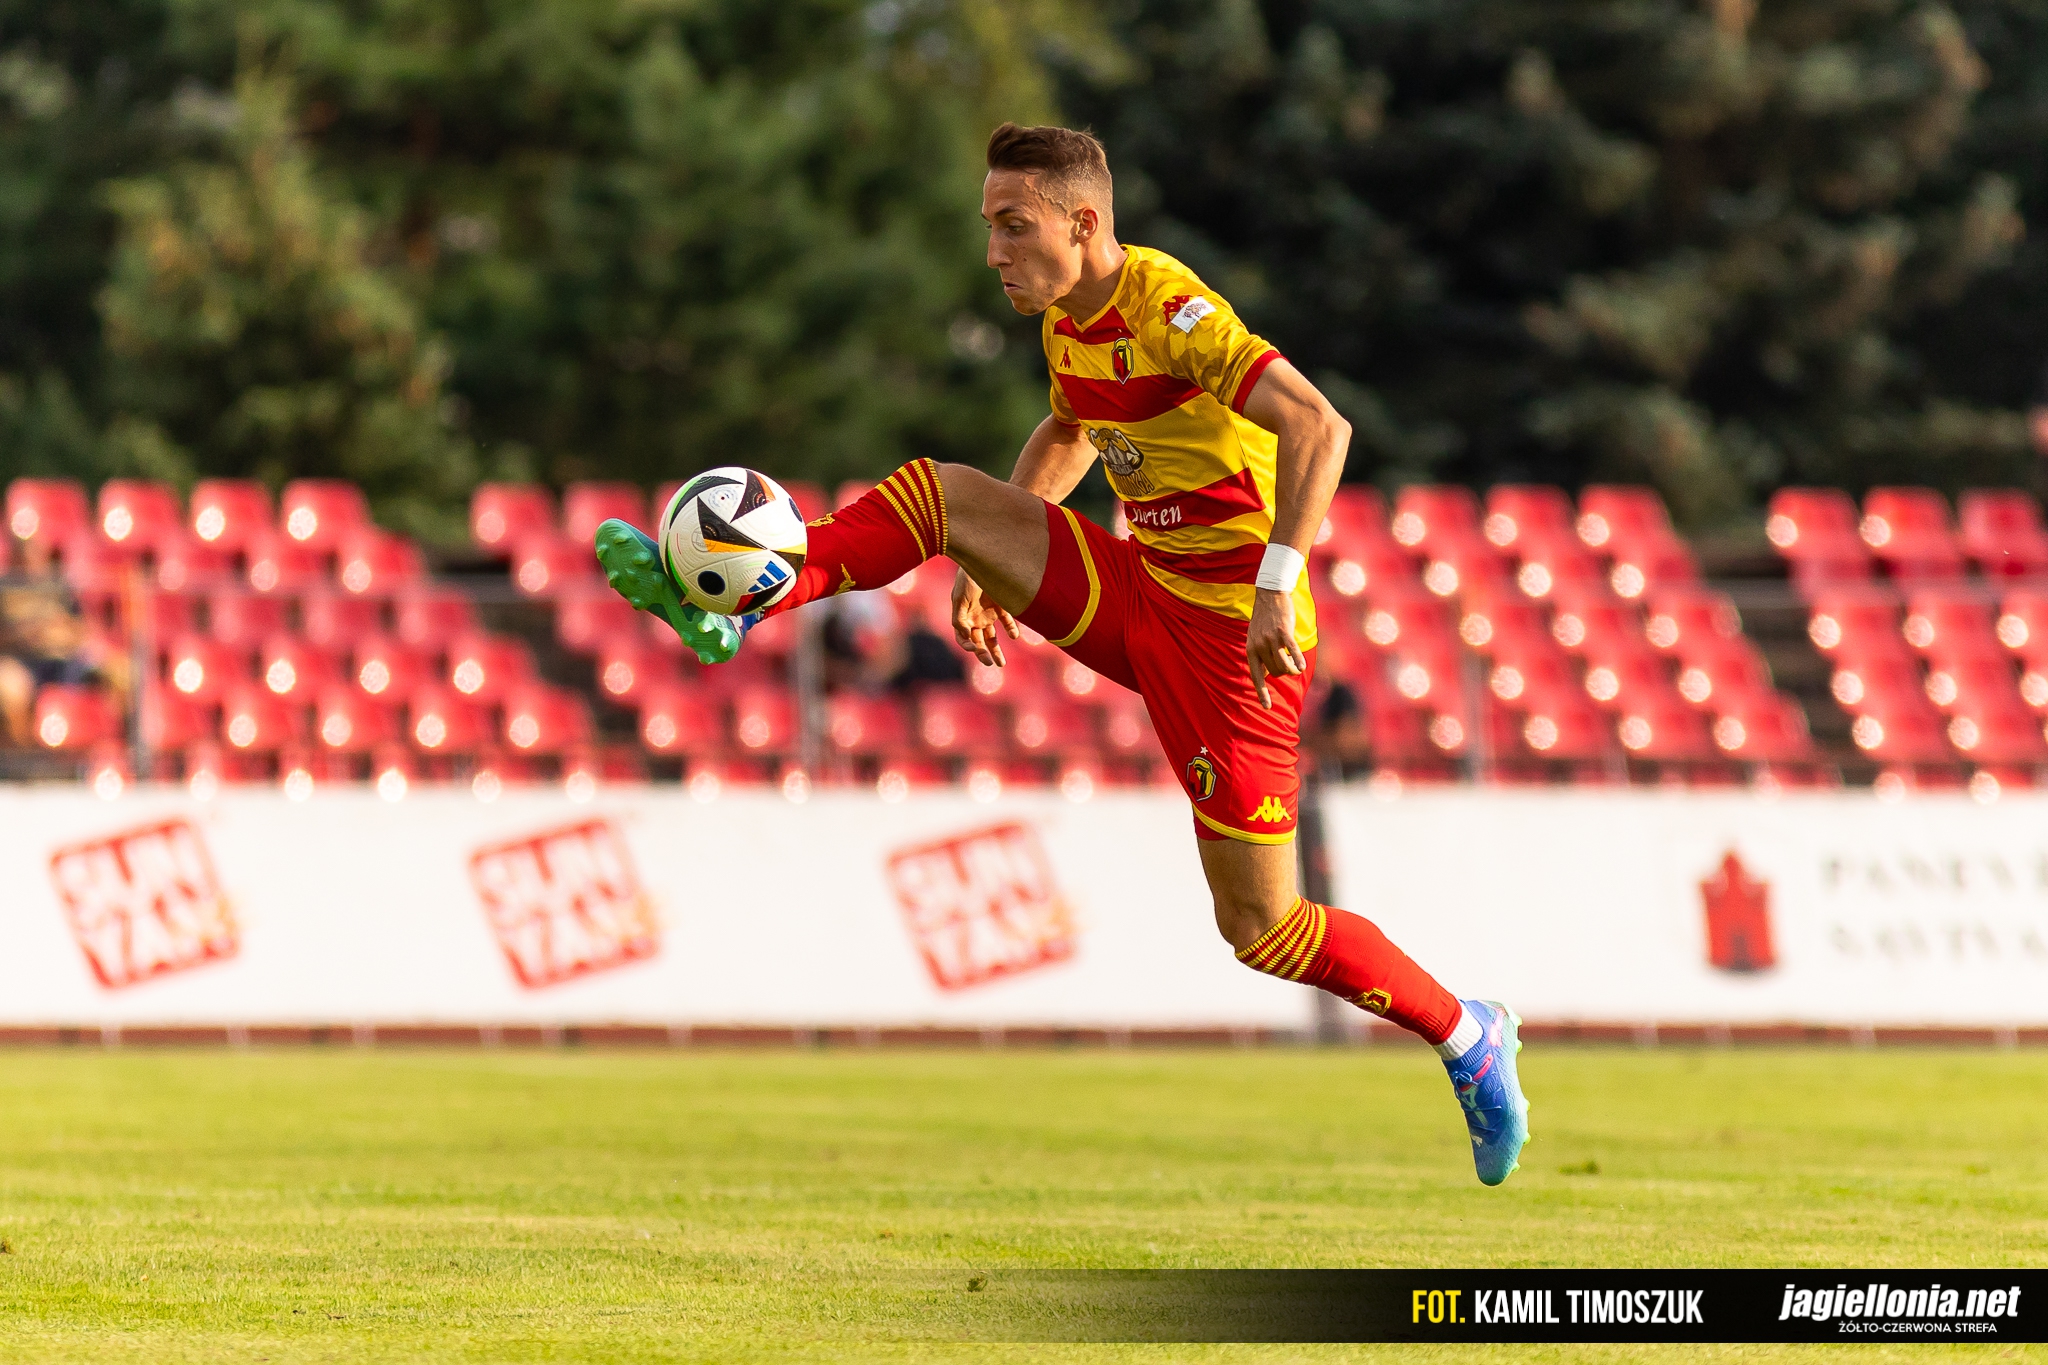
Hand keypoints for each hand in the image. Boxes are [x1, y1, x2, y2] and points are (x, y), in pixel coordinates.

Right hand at [952, 567, 1018, 666]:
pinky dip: (1010, 629)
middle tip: (991, 664)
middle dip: (983, 654)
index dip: (967, 646)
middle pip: (978, 642)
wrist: (981, 561)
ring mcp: (988, 614)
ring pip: (992, 638)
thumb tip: (964, 635)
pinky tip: (1014, 635)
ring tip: (1002, 664)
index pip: (963, 639)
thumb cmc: (966, 580)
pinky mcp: (1001, 607)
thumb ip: (960, 618)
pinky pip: (1006, 622)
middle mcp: (975, 620)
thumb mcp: (960, 598)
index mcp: (962, 619)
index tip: (975, 649)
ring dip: (996, 650)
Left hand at [1247, 586, 1305, 708]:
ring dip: (1292, 668)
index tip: (1267, 708)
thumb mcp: (1255, 636)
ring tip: (1296, 665)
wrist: (1270, 594)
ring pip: (1284, 666)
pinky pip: (1293, 653)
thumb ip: (1260, 654)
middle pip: (1275, 672)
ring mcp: (1271, 639)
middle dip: (1283, 671)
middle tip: (1288, 663)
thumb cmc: (1264, 618)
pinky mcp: (1284, 632)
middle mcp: (1259, 646)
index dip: (1262, 693)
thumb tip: (1267, 674)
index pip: (1256, 676)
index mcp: (1251, 649)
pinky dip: (1298, 661)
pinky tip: (1302, 667)